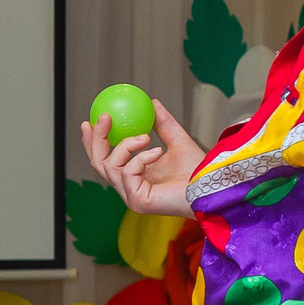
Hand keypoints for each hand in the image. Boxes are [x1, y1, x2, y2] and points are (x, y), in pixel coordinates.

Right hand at [80, 98, 204, 217]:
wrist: (211, 186)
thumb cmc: (198, 172)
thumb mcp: (177, 140)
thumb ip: (163, 124)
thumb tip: (152, 103)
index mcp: (135, 175)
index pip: (107, 159)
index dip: (94, 141)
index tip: (92, 120)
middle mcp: (129, 187)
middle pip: (98, 163)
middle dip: (97, 139)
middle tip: (104, 118)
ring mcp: (131, 196)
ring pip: (110, 166)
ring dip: (125, 146)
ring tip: (145, 137)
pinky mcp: (137, 201)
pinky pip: (128, 173)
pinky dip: (141, 158)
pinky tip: (157, 153)